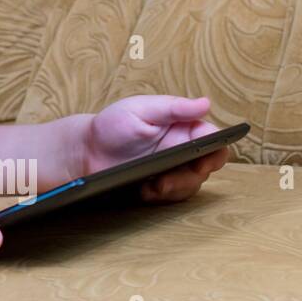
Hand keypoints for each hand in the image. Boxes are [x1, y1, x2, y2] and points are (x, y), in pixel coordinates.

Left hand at [83, 95, 229, 204]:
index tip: (203, 161)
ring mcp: (172, 169)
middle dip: (190, 176)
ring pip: (191, 184)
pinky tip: (145, 190)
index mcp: (182, 128)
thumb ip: (173, 108)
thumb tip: (205, 103)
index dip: (216, 152)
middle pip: (205, 167)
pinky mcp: (159, 186)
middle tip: (168, 179)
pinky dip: (161, 196)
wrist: (86, 151)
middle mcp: (182, 150)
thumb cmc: (112, 125)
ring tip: (154, 186)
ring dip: (175, 187)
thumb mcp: (141, 110)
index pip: (213, 140)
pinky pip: (172, 197)